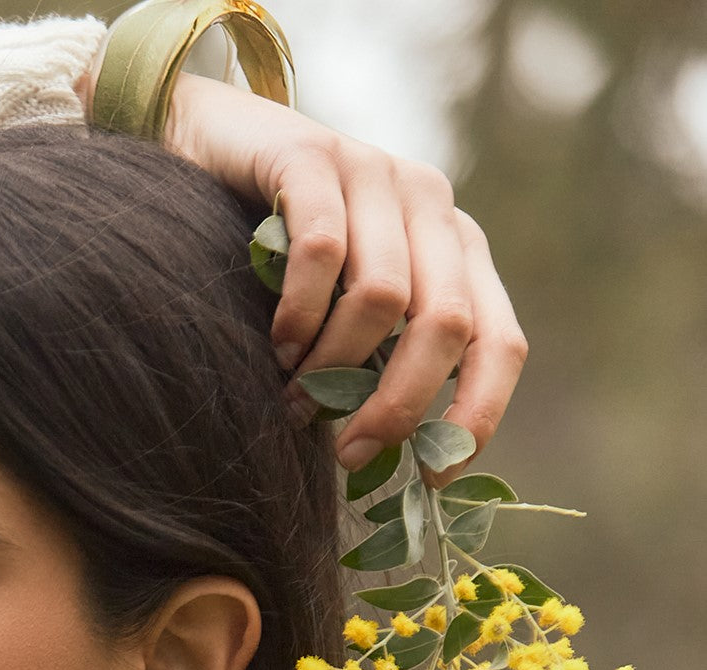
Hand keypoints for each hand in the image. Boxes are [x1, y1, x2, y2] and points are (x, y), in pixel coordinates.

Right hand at [163, 73, 527, 483]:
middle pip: (446, 325)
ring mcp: (375, 173)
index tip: (434, 474)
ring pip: (382, 296)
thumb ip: (376, 361)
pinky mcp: (312, 157)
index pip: (500, 339)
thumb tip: (389, 461)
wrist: (212, 151)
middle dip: (397, 406)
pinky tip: (277, 344)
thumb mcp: (345, 313)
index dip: (478, 413)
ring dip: (333, 366)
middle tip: (349, 454)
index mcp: (455, 249)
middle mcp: (429, 205)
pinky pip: (321, 251)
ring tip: (293, 396)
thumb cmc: (279, 257)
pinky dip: (299, 314)